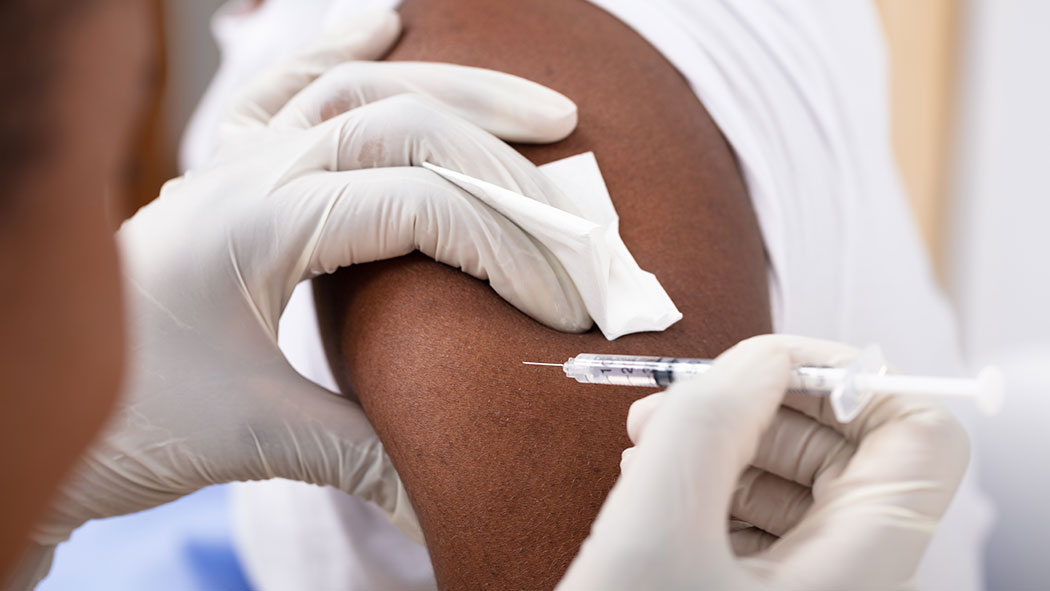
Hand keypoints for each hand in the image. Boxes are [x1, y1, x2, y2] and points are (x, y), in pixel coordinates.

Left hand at [15, 10, 587, 585]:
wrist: (30, 398)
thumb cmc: (125, 415)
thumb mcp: (253, 437)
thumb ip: (364, 454)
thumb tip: (448, 508)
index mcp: (254, 227)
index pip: (415, 203)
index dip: (505, 248)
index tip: (563, 306)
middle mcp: (244, 174)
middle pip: (401, 125)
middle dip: (505, 162)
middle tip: (583, 204)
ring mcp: (230, 162)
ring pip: (354, 86)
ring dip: (451, 87)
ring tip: (538, 107)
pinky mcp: (225, 171)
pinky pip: (284, 82)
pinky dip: (339, 44)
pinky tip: (387, 22)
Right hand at [559, 335, 968, 590]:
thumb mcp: (655, 531)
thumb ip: (709, 423)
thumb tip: (756, 359)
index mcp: (862, 572)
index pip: (922, 436)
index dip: (855, 383)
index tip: (765, 371)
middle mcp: (852, 582)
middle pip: (850, 451)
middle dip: (761, 408)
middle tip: (671, 408)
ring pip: (797, 483)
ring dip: (724, 444)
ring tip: (647, 445)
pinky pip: (759, 523)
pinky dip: (708, 487)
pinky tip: (651, 487)